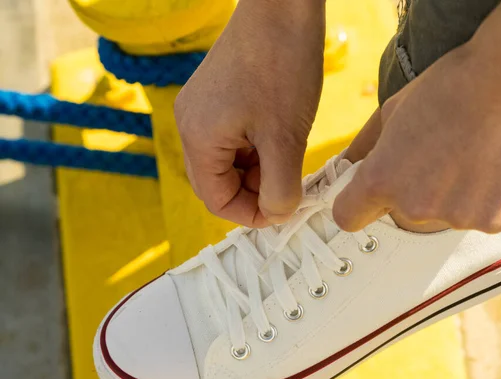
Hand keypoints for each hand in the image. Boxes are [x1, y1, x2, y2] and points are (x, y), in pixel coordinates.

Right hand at [175, 0, 324, 226]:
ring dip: (259, 169)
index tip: (282, 212)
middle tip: (289, 183)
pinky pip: (232, 137)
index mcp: (197, 138)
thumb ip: (280, 188)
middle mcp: (191, 124)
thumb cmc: (281, 66)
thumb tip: (278, 216)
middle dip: (256, 190)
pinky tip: (280, 136)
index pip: (215, 200)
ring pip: (228, 160)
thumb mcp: (285, 139)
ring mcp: (202, 108)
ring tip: (288, 155)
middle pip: (219, 181)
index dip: (250, 214)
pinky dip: (256, 147)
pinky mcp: (216, 96)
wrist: (281, 7)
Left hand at [334, 43, 500, 232]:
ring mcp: (457, 217)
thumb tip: (346, 164)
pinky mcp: (496, 220)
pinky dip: (485, 197)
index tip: (367, 193)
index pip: (348, 217)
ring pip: (443, 216)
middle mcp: (414, 207)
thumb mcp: (393, 110)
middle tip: (437, 155)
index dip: (356, 204)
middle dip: (412, 191)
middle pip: (402, 214)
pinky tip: (494, 165)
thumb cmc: (448, 86)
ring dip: (451, 196)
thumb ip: (365, 146)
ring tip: (471, 154)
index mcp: (381, 180)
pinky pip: (480, 216)